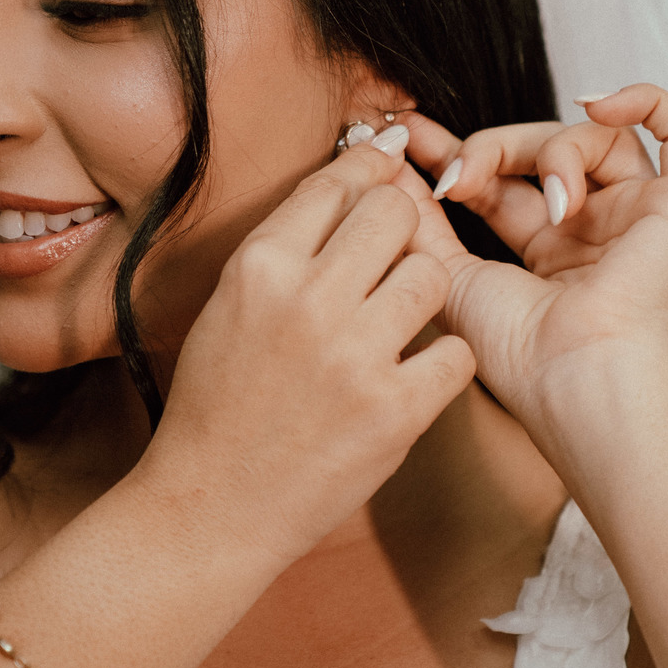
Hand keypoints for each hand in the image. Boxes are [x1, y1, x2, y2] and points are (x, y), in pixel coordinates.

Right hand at [146, 142, 475, 570]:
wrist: (211, 505)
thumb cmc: (216, 405)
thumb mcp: (227, 306)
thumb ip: (282, 250)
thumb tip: (344, 186)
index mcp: (259, 267)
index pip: (335, 184)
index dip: (370, 165)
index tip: (388, 161)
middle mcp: (308, 300)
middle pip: (393, 213)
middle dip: (400, 225)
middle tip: (392, 252)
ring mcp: (356, 356)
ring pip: (432, 274)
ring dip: (423, 290)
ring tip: (400, 317)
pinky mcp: (396, 411)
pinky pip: (456, 352)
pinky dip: (442, 360)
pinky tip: (415, 370)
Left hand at [399, 84, 667, 434]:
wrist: (576, 377)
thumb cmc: (518, 351)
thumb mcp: (446, 273)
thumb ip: (418, 219)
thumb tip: (385, 164)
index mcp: (545, 252)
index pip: (498, 180)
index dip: (456, 150)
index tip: (408, 132)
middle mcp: (593, 230)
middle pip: (539, 149)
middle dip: (490, 147)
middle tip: (459, 178)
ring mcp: (637, 216)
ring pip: (593, 137)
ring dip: (551, 148)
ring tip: (547, 201)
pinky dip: (645, 101)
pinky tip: (598, 106)